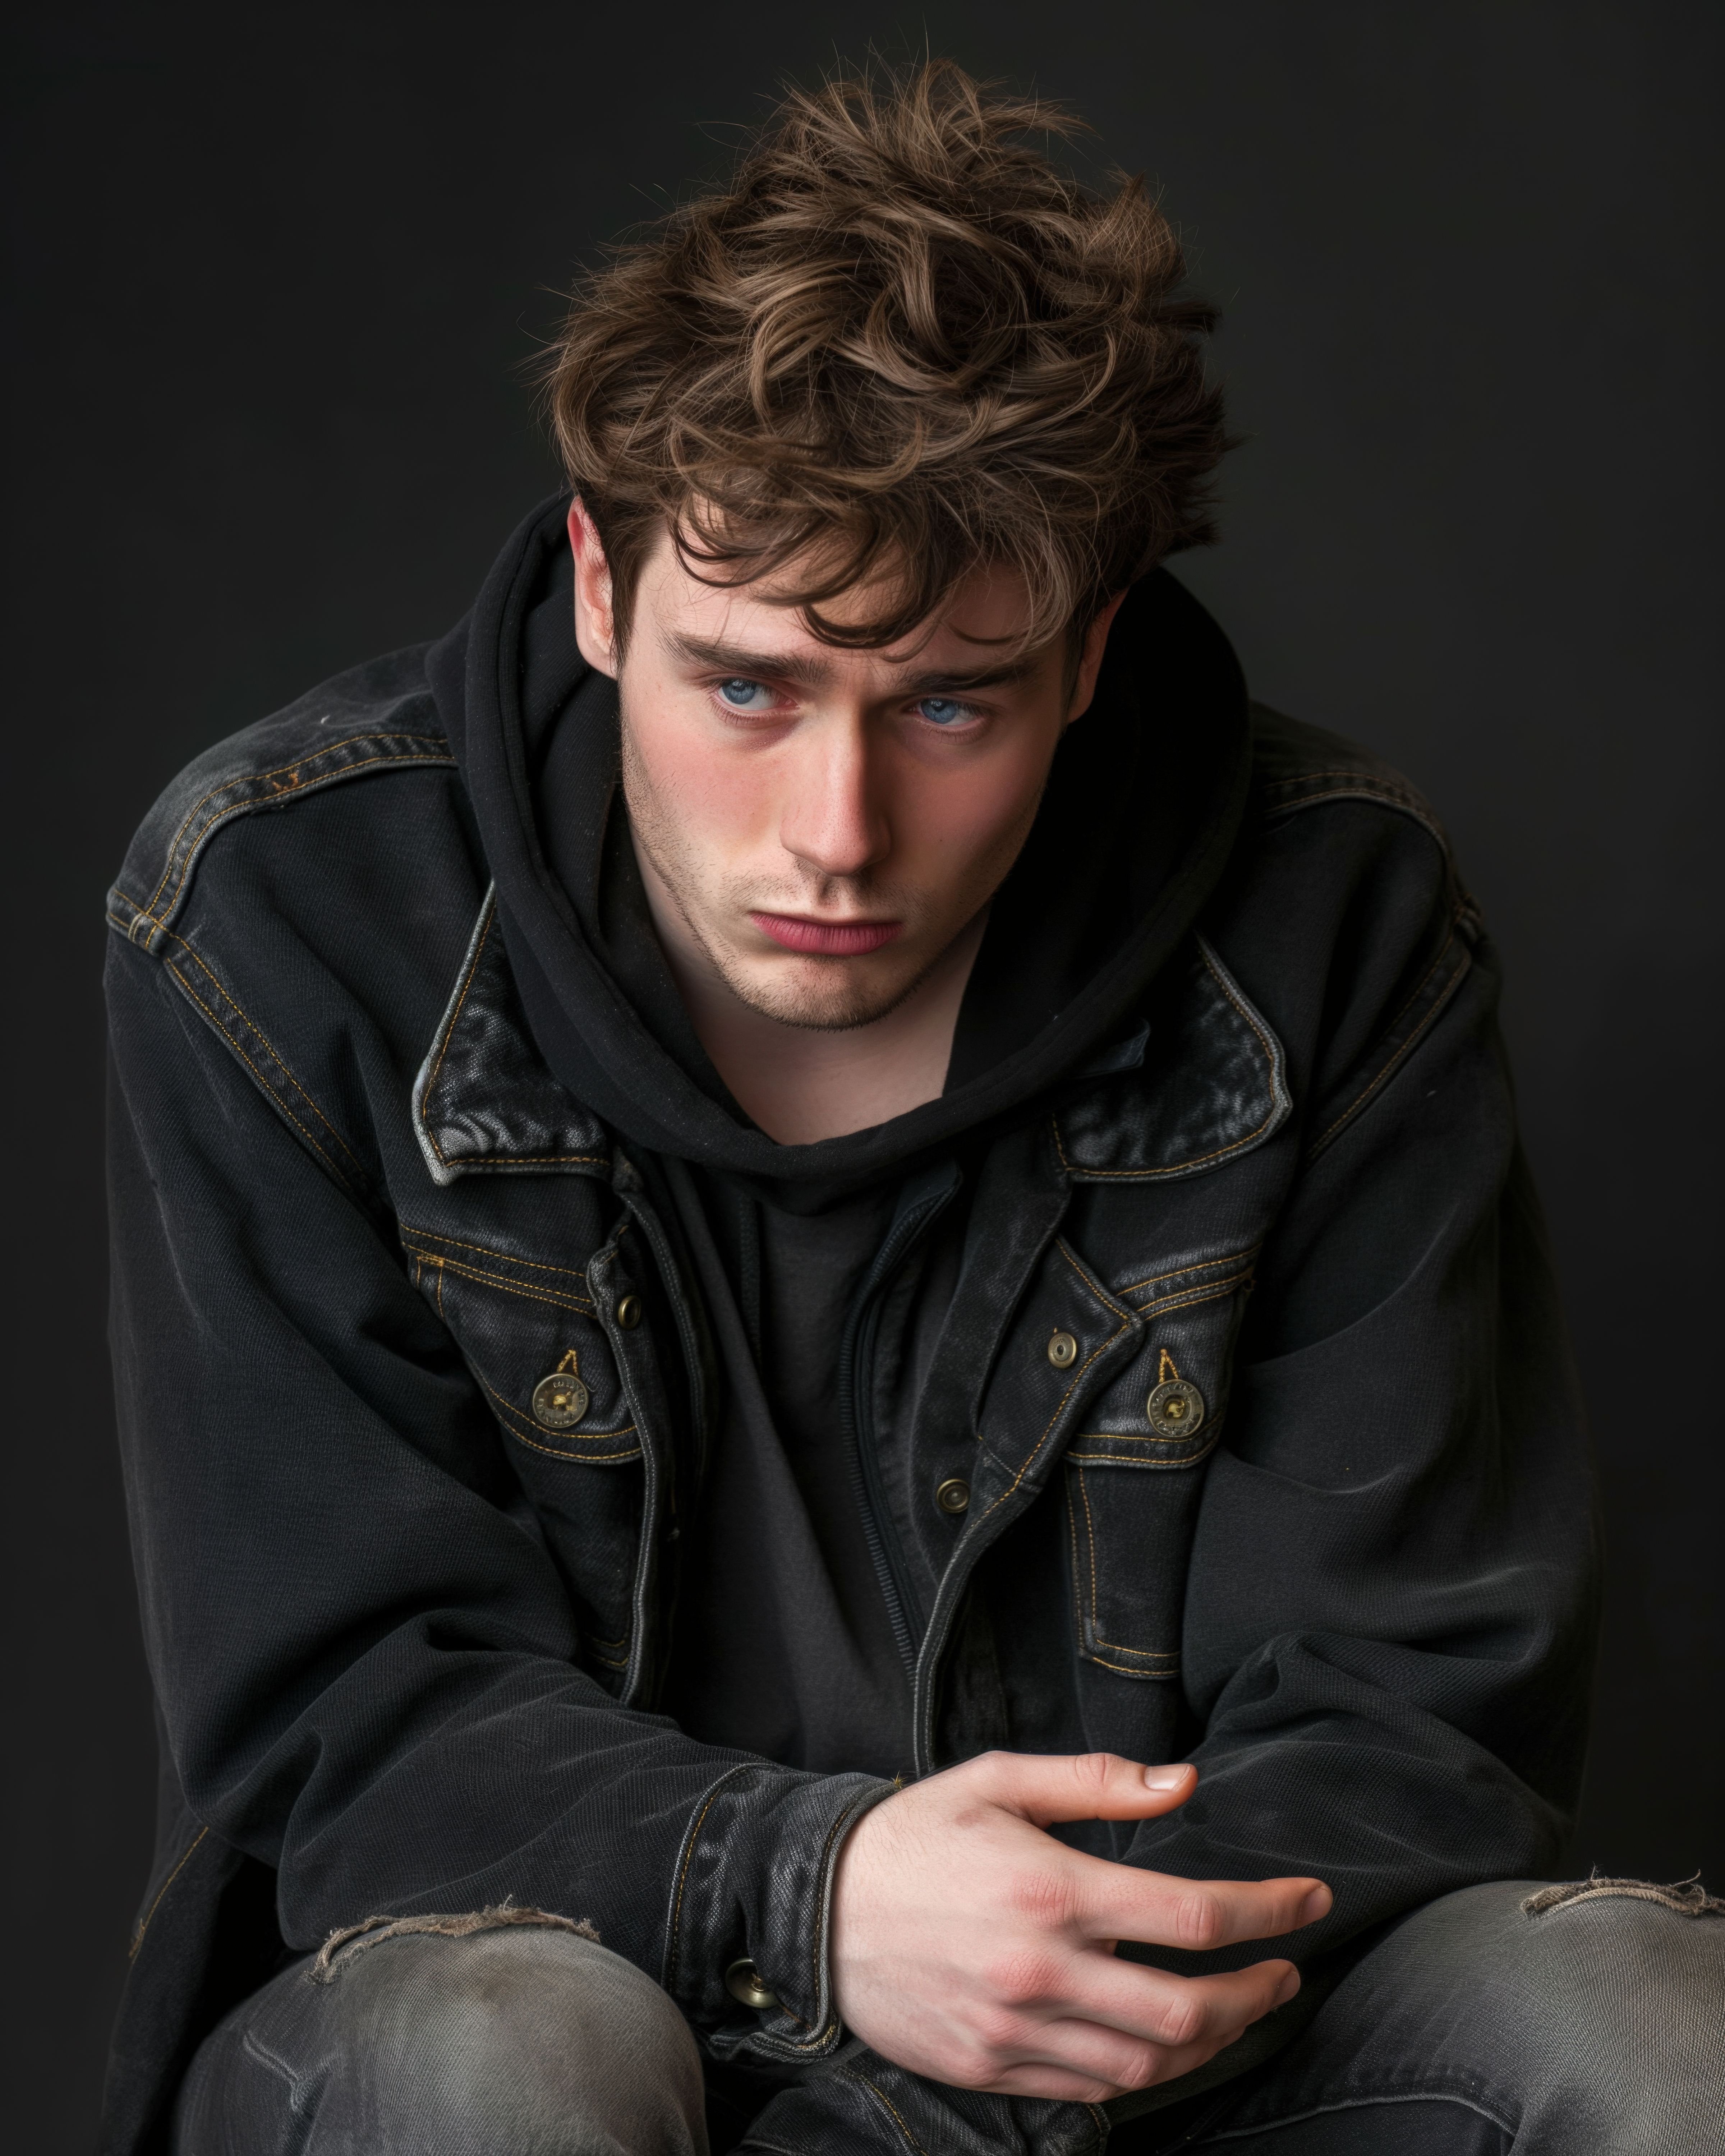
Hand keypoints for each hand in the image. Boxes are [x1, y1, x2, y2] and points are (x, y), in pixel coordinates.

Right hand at [829, 1751, 1330, 2101]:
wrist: (816, 1907)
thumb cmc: (913, 1834)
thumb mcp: (998, 1779)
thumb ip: (1095, 1781)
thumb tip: (1183, 1784)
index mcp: (1048, 1890)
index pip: (1191, 1915)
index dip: (1268, 1911)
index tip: (1309, 1900)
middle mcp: (1040, 1970)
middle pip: (1186, 2010)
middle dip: (1255, 1994)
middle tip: (1284, 1970)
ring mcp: (1016, 2030)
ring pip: (1148, 2064)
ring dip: (1211, 2041)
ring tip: (1238, 2008)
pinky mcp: (992, 2068)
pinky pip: (1092, 2090)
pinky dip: (1145, 2073)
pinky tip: (1165, 2042)